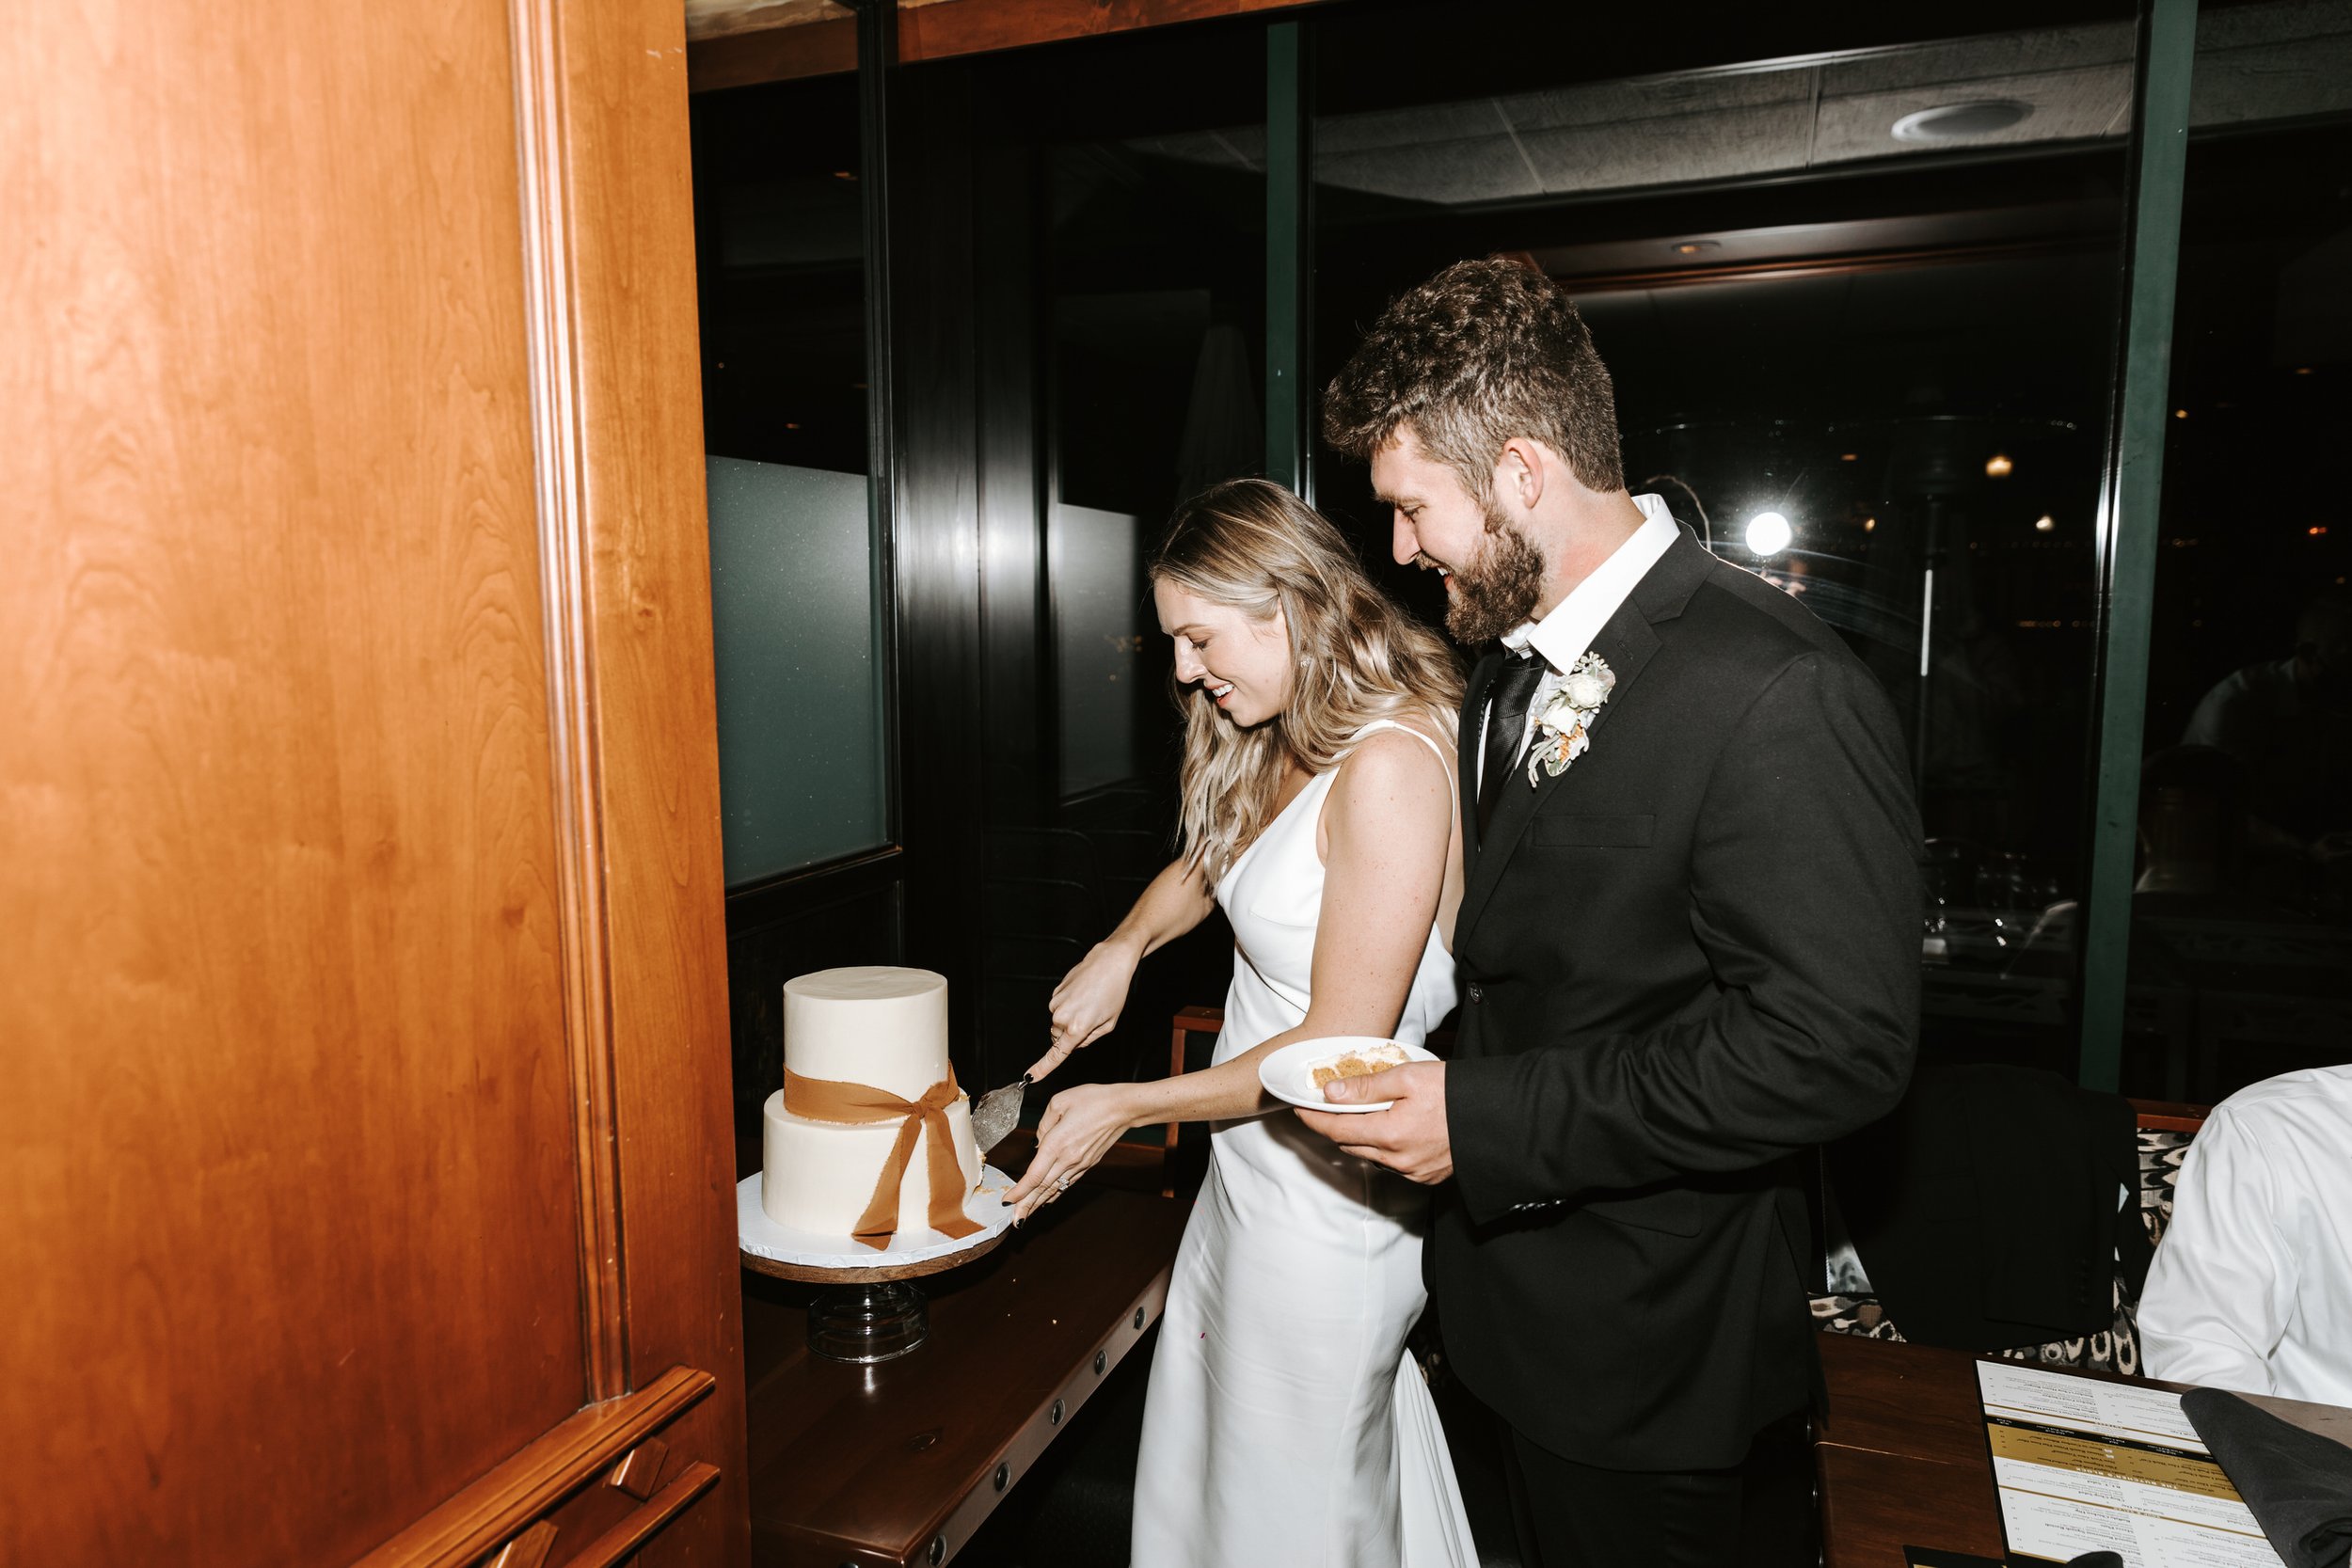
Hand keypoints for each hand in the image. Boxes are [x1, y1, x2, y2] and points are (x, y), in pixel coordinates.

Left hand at [1000, 1083, 1139, 1221]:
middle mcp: (1068, 1158)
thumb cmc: (1093, 1099)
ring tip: (1026, 1216)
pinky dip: (1055, 1194)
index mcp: (1057, 1143)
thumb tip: (1038, 1141)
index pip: (1034, 1175)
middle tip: (1014, 1221)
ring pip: (1054, 1188)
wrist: (1122, 1107)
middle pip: (1042, 1188)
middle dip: (1026, 1206)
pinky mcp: (1088, 1164)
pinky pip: (1067, 1183)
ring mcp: (1079, 1164)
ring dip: (1038, 1203)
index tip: (1007, 1200)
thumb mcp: (1059, 1102)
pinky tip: (1047, 1200)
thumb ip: (1043, 1124)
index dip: (1019, 1191)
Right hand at [1028, 939, 1140, 1082]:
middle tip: (1091, 1018)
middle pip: (1060, 1037)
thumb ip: (1090, 1039)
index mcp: (1077, 1027)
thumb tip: (1075, 1044)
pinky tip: (1083, 994)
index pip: (1056, 1054)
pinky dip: (1069, 1005)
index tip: (1030, 1077)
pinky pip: (1059, 1008)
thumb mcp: (1109, 1023)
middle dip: (1072, 1033)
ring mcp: (1056, 1003)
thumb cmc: (1114, 991)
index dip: (1042, 1068)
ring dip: (1071, 1018)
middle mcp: (1062, 1016)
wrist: (1109, 962)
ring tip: (1089, 1002)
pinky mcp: (1055, 993)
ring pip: (1059, 1022)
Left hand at [1295, 1061, 1453, 1183]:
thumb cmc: (1456, 1091)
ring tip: (1361, 1115)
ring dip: (1361, 1138)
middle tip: (1328, 1107)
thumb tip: (1330, 1093)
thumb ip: (1366, 1087)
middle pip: (1351, 1145)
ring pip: (1372, 1156)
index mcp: (1390, 1134)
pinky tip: (1392, 1130)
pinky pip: (1394, 1164)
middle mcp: (1399, 1160)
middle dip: (1335, 1127)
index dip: (1313, 1119)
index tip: (1299, 1107)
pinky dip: (1385, 1149)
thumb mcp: (1407, 1076)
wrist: (1498, 1116)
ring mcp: (1414, 1172)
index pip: (1336, 1130)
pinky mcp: (1428, 1177)